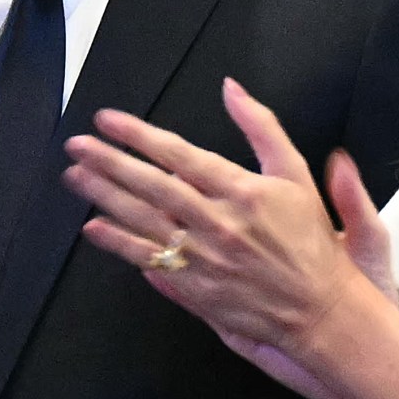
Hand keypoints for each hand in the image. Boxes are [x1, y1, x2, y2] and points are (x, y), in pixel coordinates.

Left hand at [62, 78, 393, 388]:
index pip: (179, 155)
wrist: (322, 311)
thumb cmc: (312, 242)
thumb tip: (232, 88)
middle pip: (152, 187)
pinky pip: (150, 261)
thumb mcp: (296, 174)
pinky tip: (94, 229)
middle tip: (77, 146)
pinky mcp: (197, 289)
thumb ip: (262, 127)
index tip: (108, 121)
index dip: (139, 136)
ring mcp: (205, 259)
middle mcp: (219, 223)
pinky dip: (119, 245)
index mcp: (243, 191)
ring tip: (76, 177)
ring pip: (144, 222)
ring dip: (105, 197)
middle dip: (109, 163)